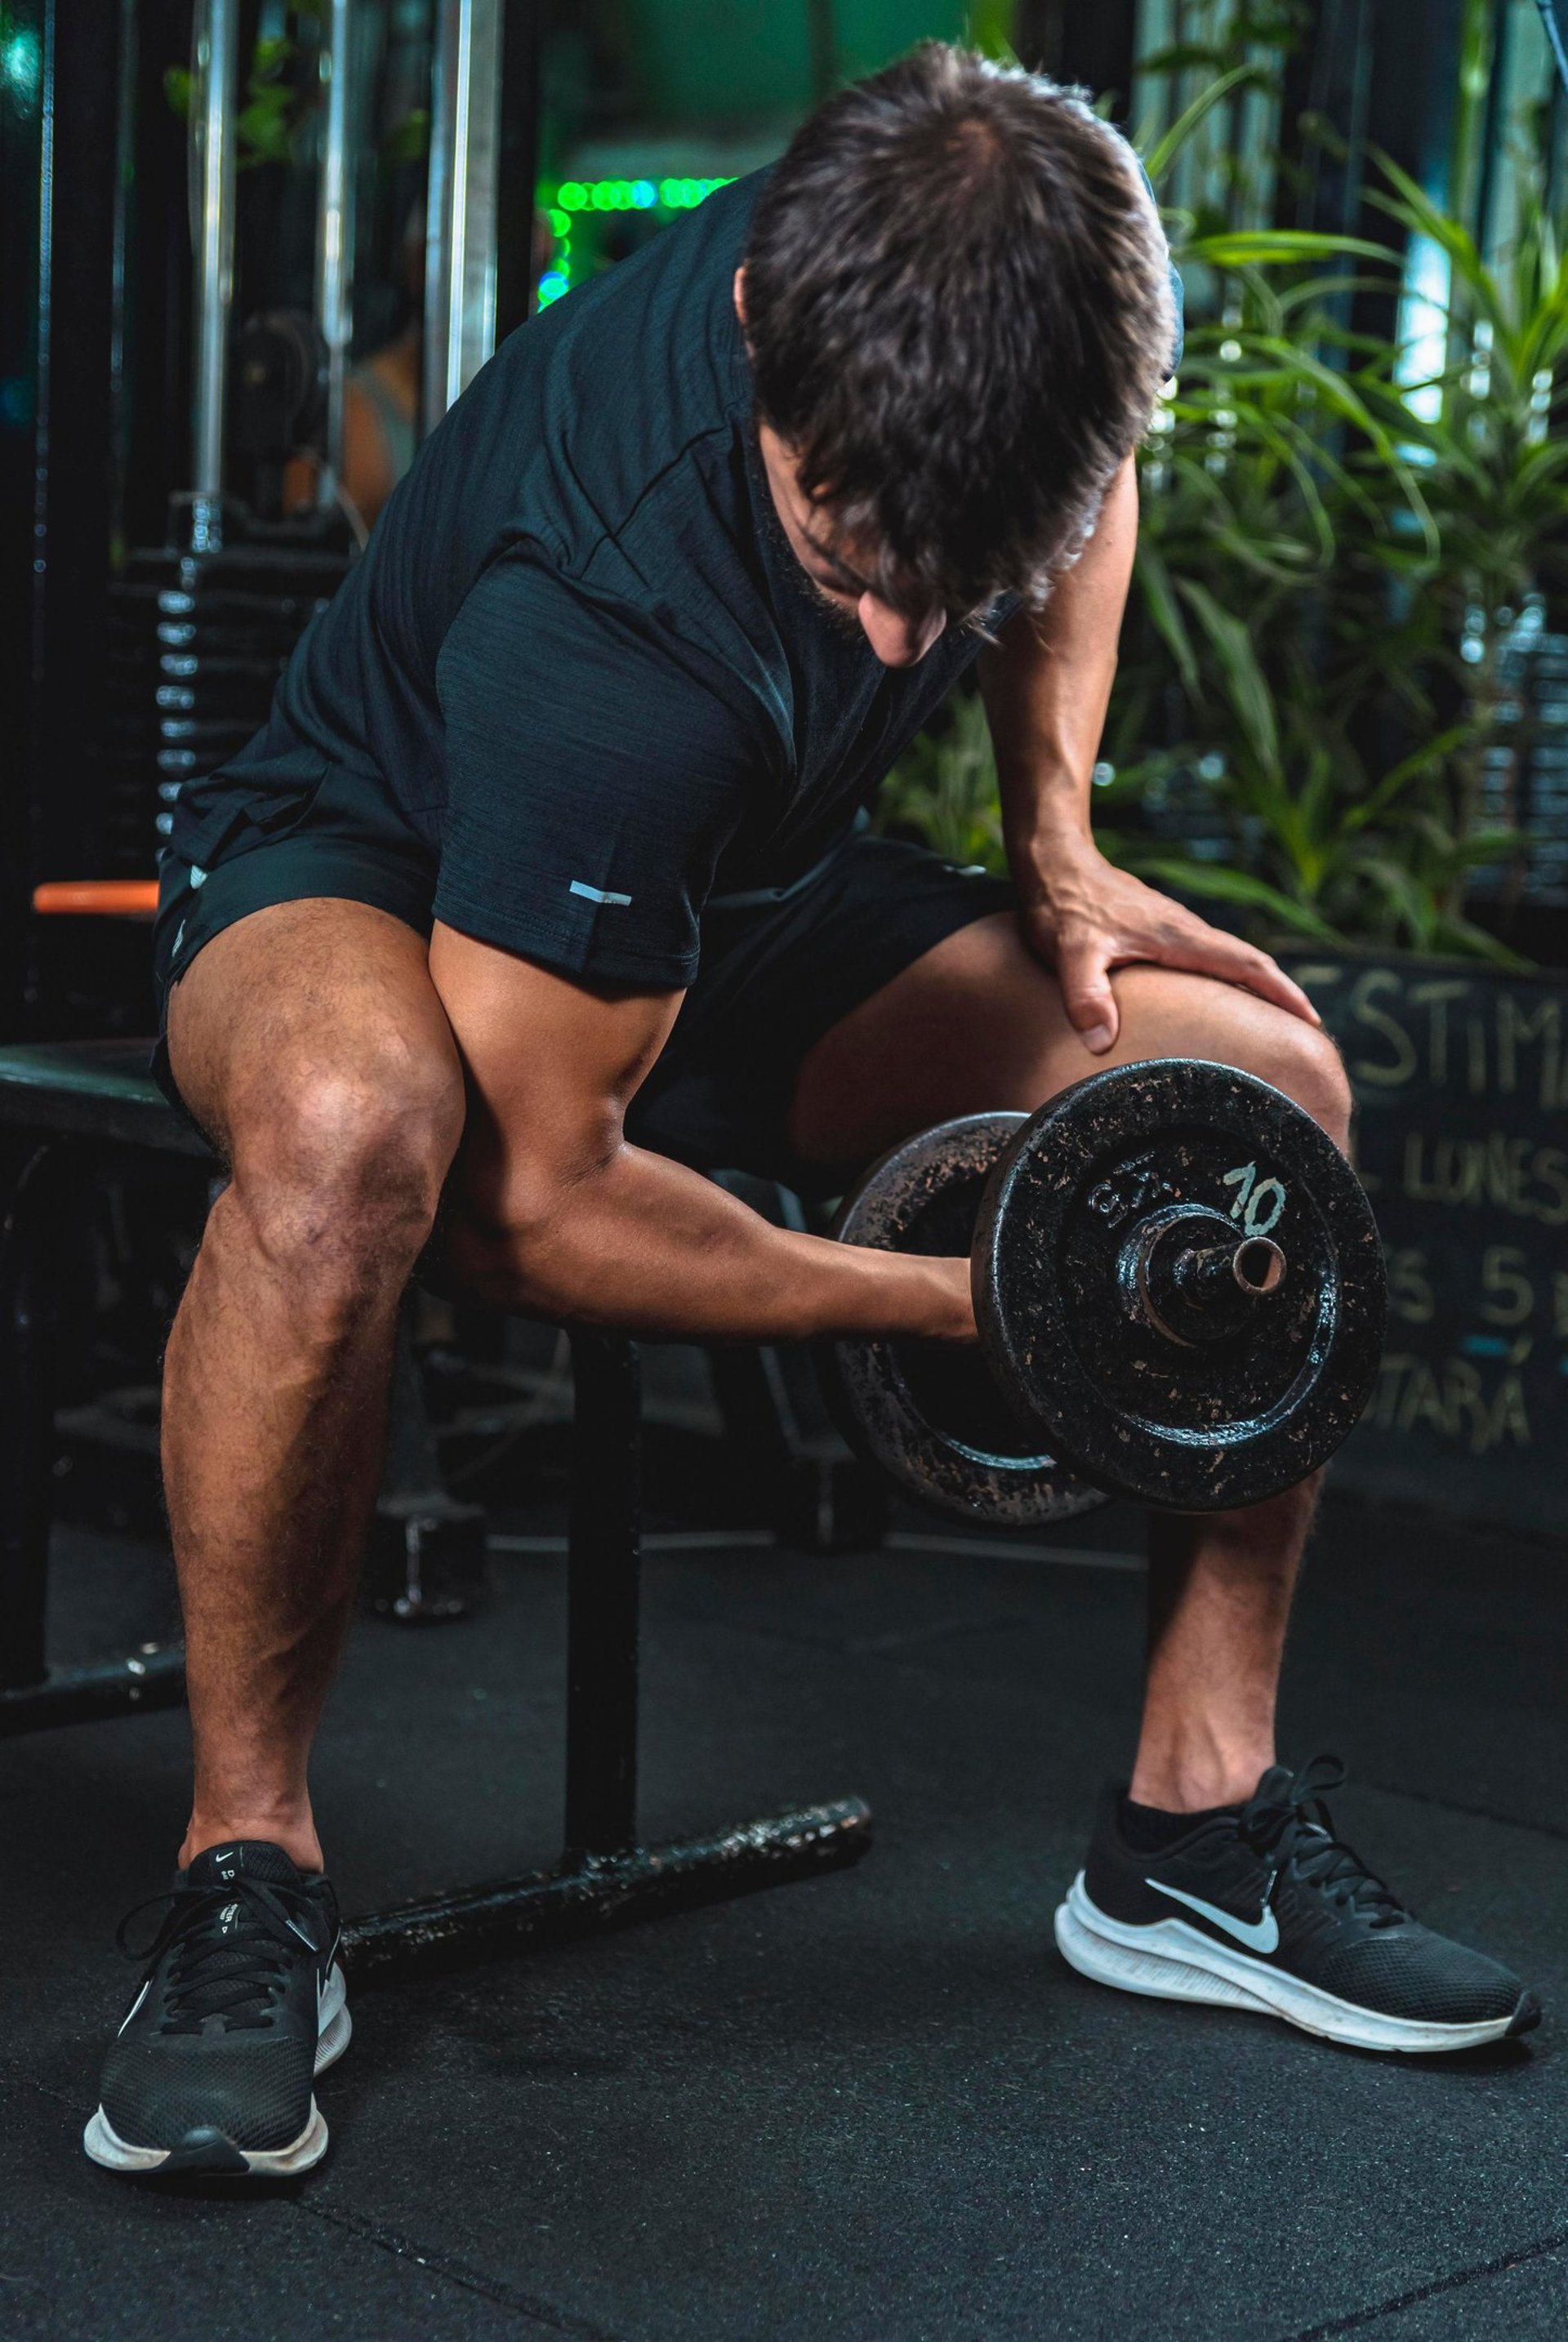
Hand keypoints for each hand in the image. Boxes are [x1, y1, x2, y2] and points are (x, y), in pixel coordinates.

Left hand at [1018, 843, 1321, 1053]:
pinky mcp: (1158, 931)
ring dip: (1257, 987)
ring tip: (1273, 1025)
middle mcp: (1186, 931)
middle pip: (1249, 963)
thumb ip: (1086, 994)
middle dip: (1281, 995)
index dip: (1280, 993)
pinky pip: (1206, 959)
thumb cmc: (1063, 905)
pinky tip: (1219, 1000)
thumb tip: (1100, 1042)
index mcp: (1179, 936)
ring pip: (1229, 960)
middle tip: (1307, 1033)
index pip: (1245, 964)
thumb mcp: (1070, 953)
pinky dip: (1227, 979)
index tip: (1310, 1021)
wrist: (1053, 862)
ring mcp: (1174, 929)